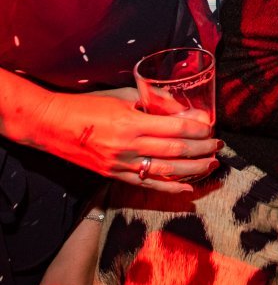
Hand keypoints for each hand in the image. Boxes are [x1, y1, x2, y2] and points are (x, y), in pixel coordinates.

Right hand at [9, 86, 219, 192]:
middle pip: (176, 151)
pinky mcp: (113, 175)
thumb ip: (155, 102)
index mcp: (132, 123)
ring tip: (211, 165)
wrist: (51, 125)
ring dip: (193, 170)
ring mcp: (120, 164)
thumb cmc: (89, 105)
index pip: (176, 129)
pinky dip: (170, 188)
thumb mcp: (124, 96)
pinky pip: (147, 184)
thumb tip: (185, 110)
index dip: (198, 130)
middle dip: (202, 150)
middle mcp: (128, 146)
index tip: (211, 128)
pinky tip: (188, 187)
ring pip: (166, 171)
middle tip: (218, 146)